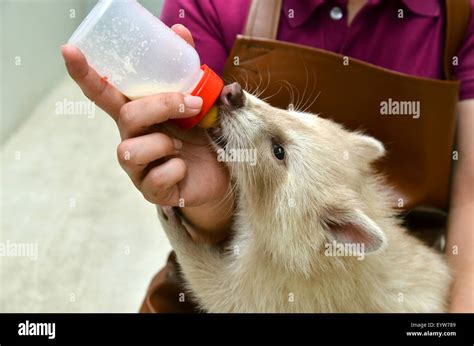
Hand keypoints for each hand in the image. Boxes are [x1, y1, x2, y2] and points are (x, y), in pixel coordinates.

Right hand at [61, 24, 232, 238]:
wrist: (222, 173)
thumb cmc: (204, 136)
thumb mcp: (201, 102)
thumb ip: (190, 72)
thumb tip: (179, 31)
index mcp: (139, 116)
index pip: (105, 94)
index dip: (85, 74)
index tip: (69, 50)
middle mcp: (131, 139)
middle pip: (127, 117)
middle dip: (162, 106)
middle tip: (192, 105)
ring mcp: (138, 168)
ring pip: (130, 150)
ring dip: (164, 143)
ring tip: (181, 147)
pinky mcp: (151, 192)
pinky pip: (157, 178)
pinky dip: (177, 169)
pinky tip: (184, 170)